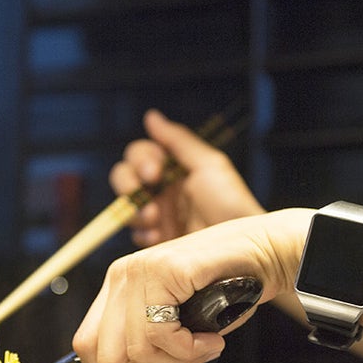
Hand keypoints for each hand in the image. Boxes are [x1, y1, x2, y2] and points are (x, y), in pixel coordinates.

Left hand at [72, 209, 312, 362]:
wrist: (265, 255)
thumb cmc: (228, 291)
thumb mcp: (185, 338)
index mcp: (118, 288)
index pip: (86, 346)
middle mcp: (122, 276)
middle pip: (103, 354)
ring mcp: (141, 269)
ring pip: (135, 349)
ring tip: (203, 350)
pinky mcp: (166, 269)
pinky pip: (161, 333)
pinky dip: (189, 350)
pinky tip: (210, 340)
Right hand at [110, 109, 262, 247]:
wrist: (239, 247)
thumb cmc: (230, 202)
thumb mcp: (208, 165)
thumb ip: (178, 140)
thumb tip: (151, 116)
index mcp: (172, 168)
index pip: (139, 154)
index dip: (139, 160)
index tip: (154, 173)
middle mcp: (161, 190)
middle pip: (123, 177)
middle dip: (128, 184)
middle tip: (149, 194)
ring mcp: (157, 216)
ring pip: (124, 207)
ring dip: (135, 211)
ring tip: (156, 220)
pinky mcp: (156, 241)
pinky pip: (134, 234)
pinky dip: (142, 234)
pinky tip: (160, 237)